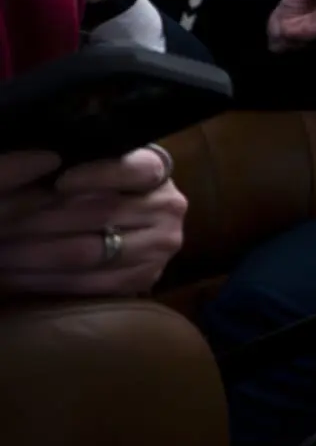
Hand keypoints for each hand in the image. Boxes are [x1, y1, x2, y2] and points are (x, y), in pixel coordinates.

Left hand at [0, 146, 187, 296]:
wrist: (131, 224)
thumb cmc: (99, 187)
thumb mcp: (96, 164)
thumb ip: (76, 161)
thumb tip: (42, 162)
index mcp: (157, 170)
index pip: (132, 169)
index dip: (96, 175)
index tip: (57, 182)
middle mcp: (168, 207)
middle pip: (101, 214)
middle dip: (42, 219)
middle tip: (2, 222)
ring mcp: (160, 247)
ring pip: (89, 253)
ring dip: (34, 254)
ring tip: (0, 250)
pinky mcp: (143, 279)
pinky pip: (87, 284)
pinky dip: (44, 280)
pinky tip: (14, 274)